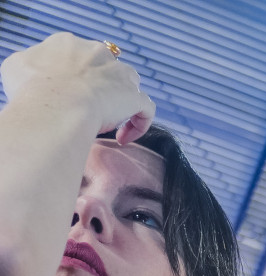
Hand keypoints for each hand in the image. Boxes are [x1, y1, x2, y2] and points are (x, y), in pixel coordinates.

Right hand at [1, 33, 153, 143]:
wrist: (57, 105)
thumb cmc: (32, 89)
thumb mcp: (16, 68)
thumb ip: (29, 66)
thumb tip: (34, 73)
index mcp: (68, 44)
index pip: (79, 57)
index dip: (76, 78)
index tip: (69, 96)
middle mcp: (98, 53)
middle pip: (105, 69)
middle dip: (99, 88)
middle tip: (88, 110)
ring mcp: (119, 74)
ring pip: (129, 85)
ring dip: (121, 102)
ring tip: (109, 123)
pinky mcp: (134, 96)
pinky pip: (145, 110)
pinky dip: (139, 124)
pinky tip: (124, 138)